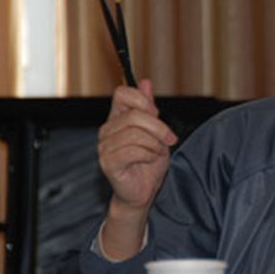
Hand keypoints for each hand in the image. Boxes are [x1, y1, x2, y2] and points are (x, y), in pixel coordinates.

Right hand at [97, 79, 177, 258]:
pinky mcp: (108, 162)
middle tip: (169, 139)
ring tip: (156, 152)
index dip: (143, 100)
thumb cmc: (149, 162)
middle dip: (159, 127)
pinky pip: (133, 150)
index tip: (157, 113)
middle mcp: (107, 130)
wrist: (144, 190)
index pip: (122, 93)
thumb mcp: (156, 131)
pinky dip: (148, 154)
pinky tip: (149, 160)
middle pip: (135, 115)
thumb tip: (146, 82)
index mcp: (117, 118)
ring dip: (155, 144)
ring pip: (136, 134)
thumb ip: (149, 108)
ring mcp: (105, 146)